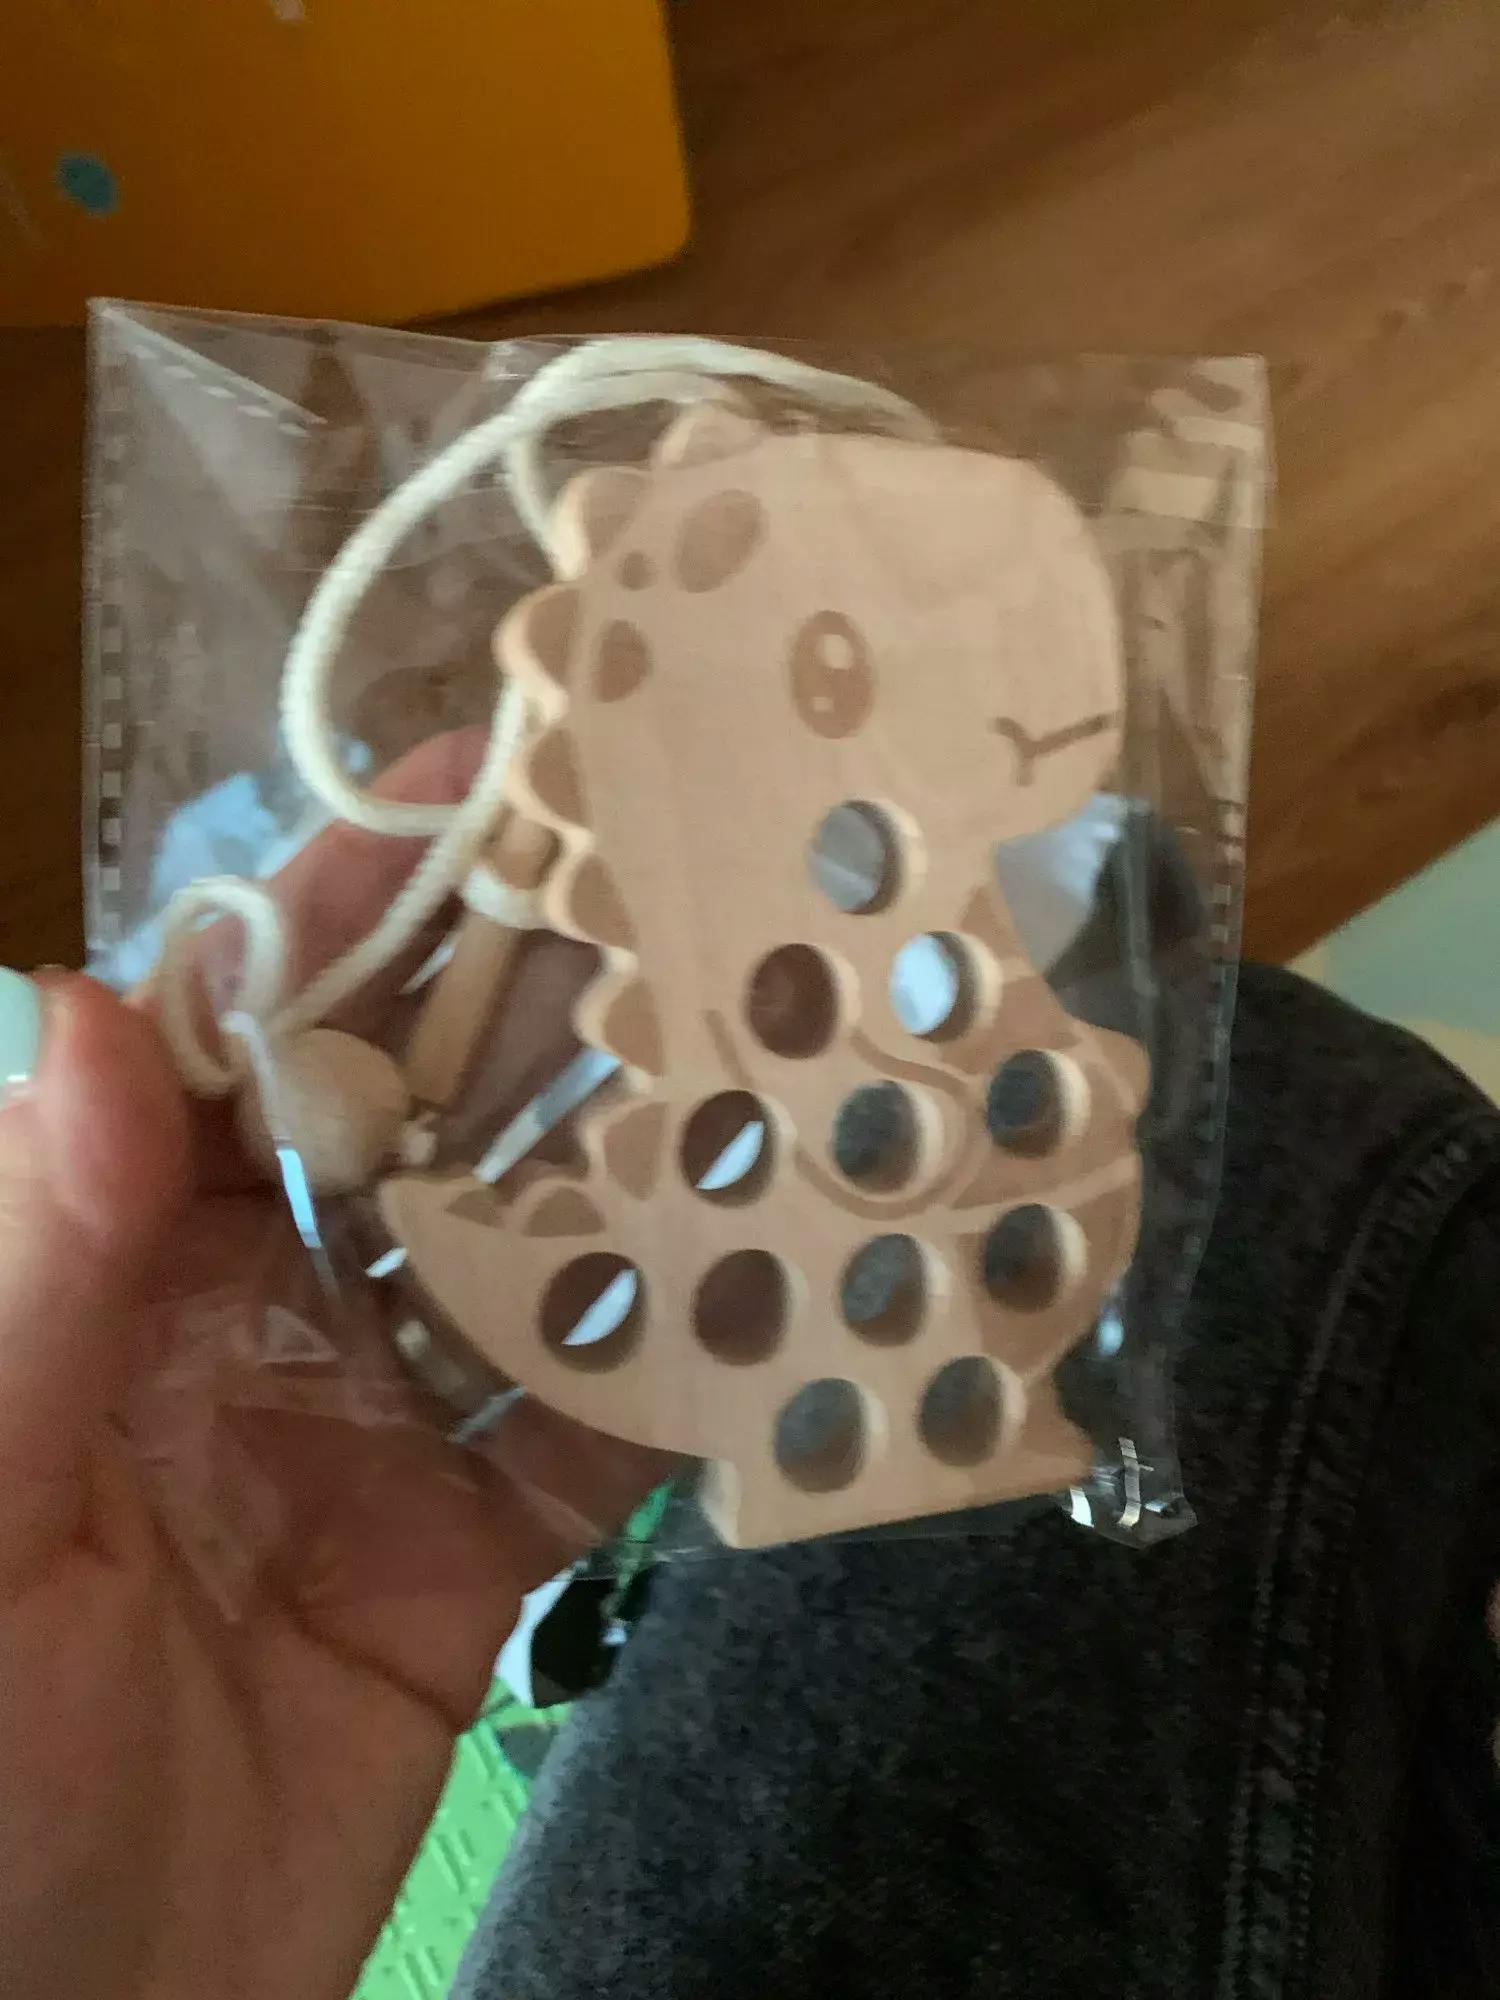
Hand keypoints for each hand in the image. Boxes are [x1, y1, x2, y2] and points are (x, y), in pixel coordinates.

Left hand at [0, 738, 662, 1999]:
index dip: (339, 921)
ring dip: (636, 1172)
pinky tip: (784, 1288)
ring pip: (523, 1262)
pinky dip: (686, 1370)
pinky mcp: (468, 1564)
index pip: (232, 1050)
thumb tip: (94, 1000)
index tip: (474, 805)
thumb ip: (36, 1264)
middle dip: (531, 1015)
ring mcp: (370, 1435)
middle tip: (690, 905)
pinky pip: (590, 1441)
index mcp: (107, 1267)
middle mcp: (248, 1318)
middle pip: (408, 1128)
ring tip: (775, 1059)